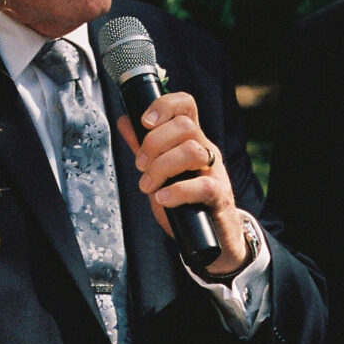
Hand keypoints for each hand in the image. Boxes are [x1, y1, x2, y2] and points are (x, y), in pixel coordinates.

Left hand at [116, 94, 248, 275]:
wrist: (215, 238)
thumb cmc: (188, 202)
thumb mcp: (163, 171)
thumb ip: (145, 147)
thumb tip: (125, 122)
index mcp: (193, 140)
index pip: (186, 105)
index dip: (165, 105)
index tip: (145, 121)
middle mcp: (206, 151)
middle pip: (185, 126)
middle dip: (154, 143)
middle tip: (140, 166)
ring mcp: (215, 173)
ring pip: (192, 151)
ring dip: (161, 168)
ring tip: (148, 186)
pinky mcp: (219, 197)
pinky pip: (203, 186)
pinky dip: (177, 192)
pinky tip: (163, 199)